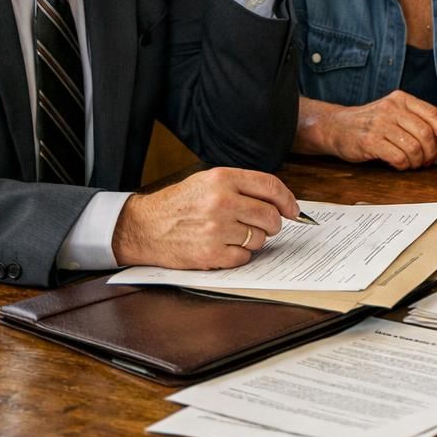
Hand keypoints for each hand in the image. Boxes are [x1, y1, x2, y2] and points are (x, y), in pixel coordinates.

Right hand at [111, 167, 298, 268]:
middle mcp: (221, 202)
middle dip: (273, 223)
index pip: (270, 186)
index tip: (293, 210)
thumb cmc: (177, 204)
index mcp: (222, 179)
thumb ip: (240, 187)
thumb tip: (279, 201)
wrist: (142, 227)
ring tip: (234, 234)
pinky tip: (224, 247)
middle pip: (270, 215)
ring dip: (254, 240)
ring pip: (260, 238)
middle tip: (264, 226)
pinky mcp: (211, 253)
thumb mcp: (206, 181)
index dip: (288, 200)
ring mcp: (217, 229)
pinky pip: (245, 257)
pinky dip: (240, 255)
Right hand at [313, 90, 436, 169]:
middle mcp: (391, 108)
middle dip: (431, 152)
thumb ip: (415, 117)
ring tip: (414, 164)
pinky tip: (400, 165)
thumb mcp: (394, 111)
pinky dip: (404, 165)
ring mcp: (380, 124)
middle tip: (427, 161)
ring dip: (418, 161)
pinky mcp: (370, 141)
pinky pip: (398, 157)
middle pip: (425, 133)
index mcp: (401, 99)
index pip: (432, 114)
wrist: (337, 126)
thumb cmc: (372, 122)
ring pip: (413, 147)